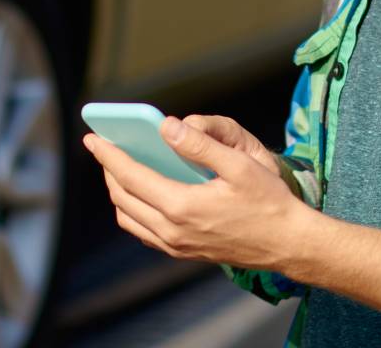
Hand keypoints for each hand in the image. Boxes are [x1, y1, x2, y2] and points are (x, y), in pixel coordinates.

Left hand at [82, 114, 311, 270]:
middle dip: (109, 170)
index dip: (108, 155)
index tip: (92, 139)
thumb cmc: (268, 202)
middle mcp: (172, 231)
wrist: (287, 244)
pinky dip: (133, 211)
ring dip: (118, 192)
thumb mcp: (239, 165)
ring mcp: (176, 246)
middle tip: (104, 148)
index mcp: (182, 206)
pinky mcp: (182, 253)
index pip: (130, 177)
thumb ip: (200, 145)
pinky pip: (144, 232)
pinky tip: (142, 193)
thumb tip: (166, 127)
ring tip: (120, 168)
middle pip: (123, 197)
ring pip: (129, 218)